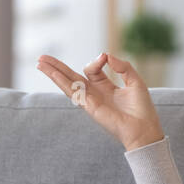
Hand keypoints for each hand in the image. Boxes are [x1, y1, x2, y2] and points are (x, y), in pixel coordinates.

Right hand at [36, 52, 165, 150]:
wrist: (144, 128)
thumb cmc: (142, 108)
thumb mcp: (134, 80)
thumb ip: (122, 66)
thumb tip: (106, 55)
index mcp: (106, 87)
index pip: (93, 69)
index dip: (97, 60)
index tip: (105, 58)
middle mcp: (95, 93)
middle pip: (72, 76)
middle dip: (58, 66)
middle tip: (42, 57)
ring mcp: (90, 100)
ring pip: (67, 83)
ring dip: (53, 72)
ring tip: (39, 62)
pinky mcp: (89, 106)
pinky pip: (73, 91)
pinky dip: (61, 81)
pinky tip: (52, 73)